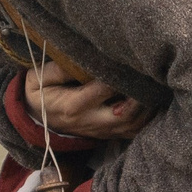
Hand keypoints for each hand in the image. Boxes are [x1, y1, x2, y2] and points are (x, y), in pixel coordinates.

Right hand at [23, 62, 147, 140]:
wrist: (35, 120)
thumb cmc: (40, 94)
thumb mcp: (37, 79)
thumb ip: (57, 69)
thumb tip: (80, 57)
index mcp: (72, 106)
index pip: (101, 91)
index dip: (118, 77)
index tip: (130, 60)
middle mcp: (90, 121)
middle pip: (123, 115)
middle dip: (141, 97)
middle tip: (151, 76)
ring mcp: (101, 131)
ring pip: (132, 125)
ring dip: (147, 109)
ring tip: (156, 87)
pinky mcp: (108, 134)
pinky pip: (133, 132)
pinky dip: (147, 119)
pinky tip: (154, 102)